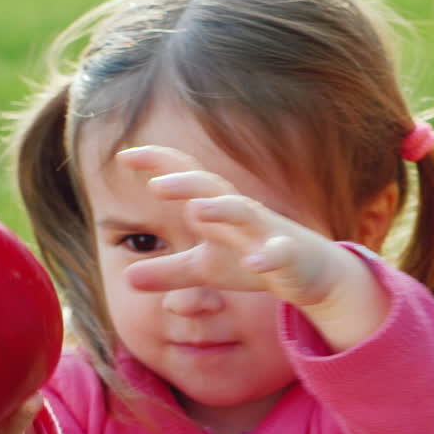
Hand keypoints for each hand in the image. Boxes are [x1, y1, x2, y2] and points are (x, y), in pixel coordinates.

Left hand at [116, 145, 350, 308]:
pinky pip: (279, 253)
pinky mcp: (290, 257)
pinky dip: (267, 257)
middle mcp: (241, 213)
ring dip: (222, 210)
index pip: (187, 177)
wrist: (309, 273)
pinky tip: (253, 263)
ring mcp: (267, 232)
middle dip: (186, 182)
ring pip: (245, 214)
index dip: (159, 164)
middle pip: (212, 188)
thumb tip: (125, 278)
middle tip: (155, 183)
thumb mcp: (205, 269)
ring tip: (196, 210)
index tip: (124, 155)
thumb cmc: (251, 259)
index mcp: (217, 209)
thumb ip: (168, 271)